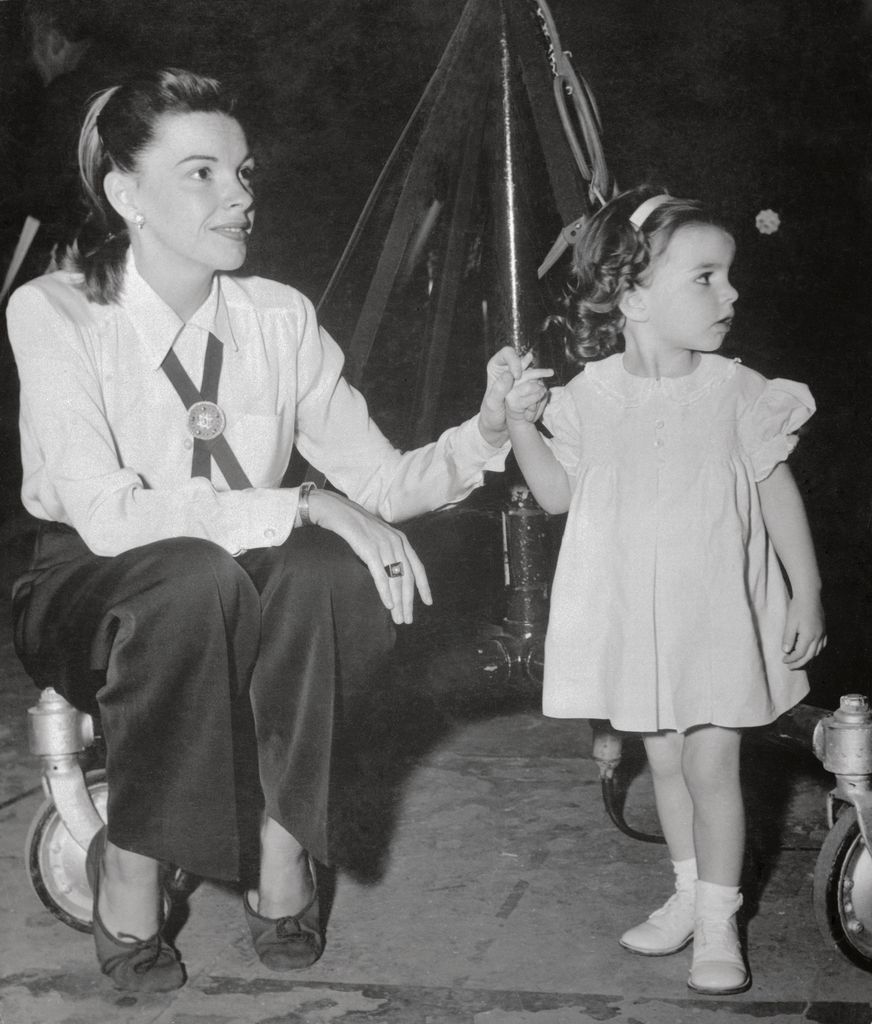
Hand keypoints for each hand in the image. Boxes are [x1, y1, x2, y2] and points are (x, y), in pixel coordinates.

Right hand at [307, 489, 430, 624]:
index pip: (417, 567)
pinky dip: (385, 591)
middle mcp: (396, 542)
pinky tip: (388, 604)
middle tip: (407, 619)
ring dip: (398, 601)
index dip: (424, 586)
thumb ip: (388, 551)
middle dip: (408, 601)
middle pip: (407, 577)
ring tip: (398, 618)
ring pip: (395, 579)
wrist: (336, 510)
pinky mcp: (369, 548)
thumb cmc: (355, 525)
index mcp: (401, 540)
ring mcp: (384, 545)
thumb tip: (392, 573)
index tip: (428, 602)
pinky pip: (380, 574)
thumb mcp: (378, 537)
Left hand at [478, 347, 550, 445]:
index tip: (516, 375)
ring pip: (531, 371)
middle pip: (523, 361)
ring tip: (549, 373)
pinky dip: (540, 386)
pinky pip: (535, 382)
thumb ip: (499, 389)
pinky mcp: (525, 387)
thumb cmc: (491, 414)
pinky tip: (544, 389)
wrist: (497, 427)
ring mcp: (518, 378)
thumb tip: (509, 374)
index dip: (514, 361)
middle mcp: (507, 369)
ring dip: (540, 374)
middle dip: (533, 367)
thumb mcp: (492, 404)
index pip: (507, 354)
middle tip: (545, 372)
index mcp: (495, 367)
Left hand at [781, 591, 826, 667]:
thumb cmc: (797, 608)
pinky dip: (815, 651)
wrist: (810, 595)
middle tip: (789, 667)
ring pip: (817, 652)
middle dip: (799, 663)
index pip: (800, 654)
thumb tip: (786, 651)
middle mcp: (818, 637)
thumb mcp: (790, 622)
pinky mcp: (824, 630)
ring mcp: (822, 634)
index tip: (783, 660)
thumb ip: (788, 638)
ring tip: (798, 661)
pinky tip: (809, 651)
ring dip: (807, 658)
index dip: (791, 659)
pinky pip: (822, 645)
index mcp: (809, 636)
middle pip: (809, 656)